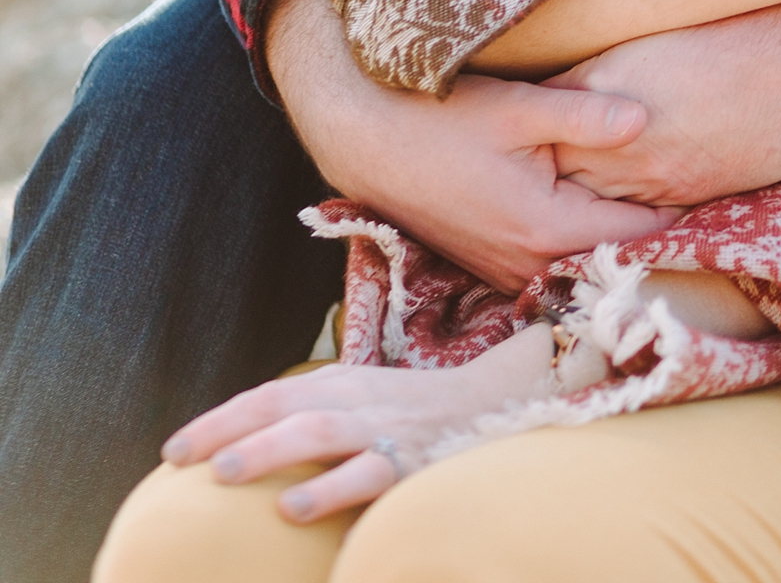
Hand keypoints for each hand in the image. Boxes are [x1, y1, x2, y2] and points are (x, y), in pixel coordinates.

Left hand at [162, 327, 555, 523]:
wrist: (494, 403)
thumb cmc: (413, 415)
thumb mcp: (361, 404)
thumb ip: (314, 420)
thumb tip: (246, 454)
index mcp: (339, 385)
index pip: (270, 396)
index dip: (221, 420)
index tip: (174, 453)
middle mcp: (356, 399)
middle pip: (283, 406)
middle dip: (230, 431)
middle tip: (185, 460)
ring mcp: (383, 428)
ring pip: (317, 431)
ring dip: (267, 450)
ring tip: (224, 475)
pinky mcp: (410, 462)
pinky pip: (365, 473)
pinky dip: (326, 489)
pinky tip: (292, 508)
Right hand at [266, 0, 682, 293]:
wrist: (365, 138)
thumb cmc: (439, 115)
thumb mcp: (516, 107)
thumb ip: (584, 116)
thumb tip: (645, 121)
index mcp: (546, 229)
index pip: (642, 236)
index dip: (686, 210)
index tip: (723, 180)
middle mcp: (529, 266)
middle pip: (619, 258)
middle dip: (661, 227)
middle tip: (709, 184)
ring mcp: (508, 272)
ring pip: (588, 263)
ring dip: (622, 237)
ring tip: (670, 196)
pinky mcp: (493, 264)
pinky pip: (557, 262)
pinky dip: (586, 241)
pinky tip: (607, 205)